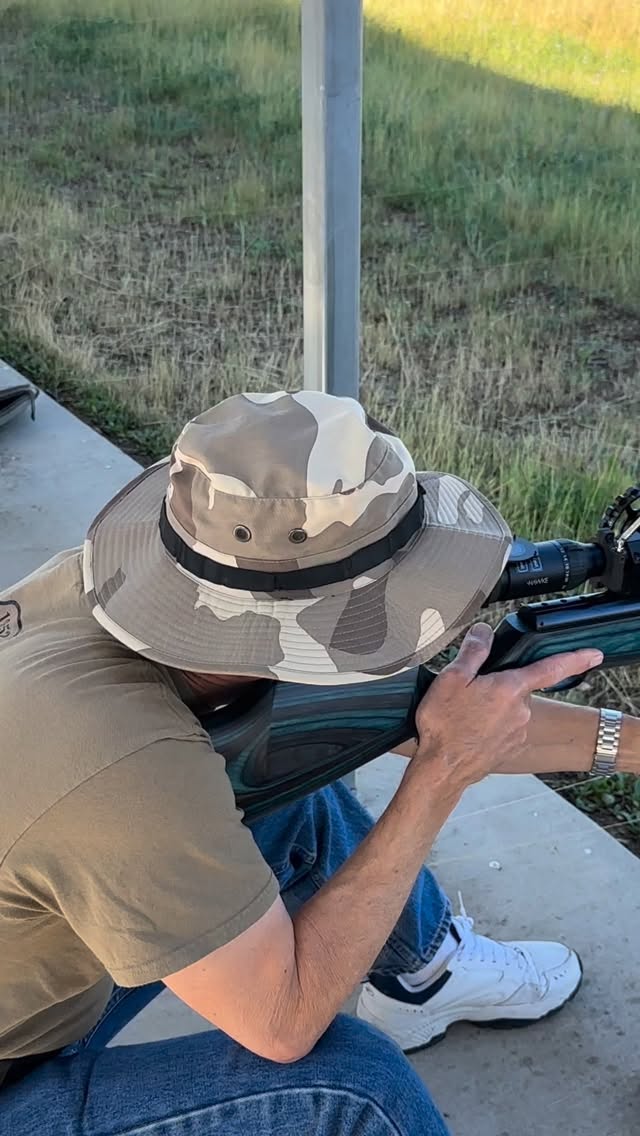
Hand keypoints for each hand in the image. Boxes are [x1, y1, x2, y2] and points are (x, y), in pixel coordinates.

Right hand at [412, 623, 602, 793]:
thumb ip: (473, 651)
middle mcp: (521, 711)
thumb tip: (484, 632)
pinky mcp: (509, 748)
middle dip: (498, 687)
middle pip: (517, 688)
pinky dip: (490, 726)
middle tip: (468, 693)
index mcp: (510, 689)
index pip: (551, 668)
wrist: (442, 769)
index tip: (593, 655)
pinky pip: (504, 728)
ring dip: (492, 708)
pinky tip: (469, 729)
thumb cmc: (444, 726)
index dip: (575, 659)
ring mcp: (517, 733)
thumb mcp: (451, 678)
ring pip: (509, 709)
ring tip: (464, 715)